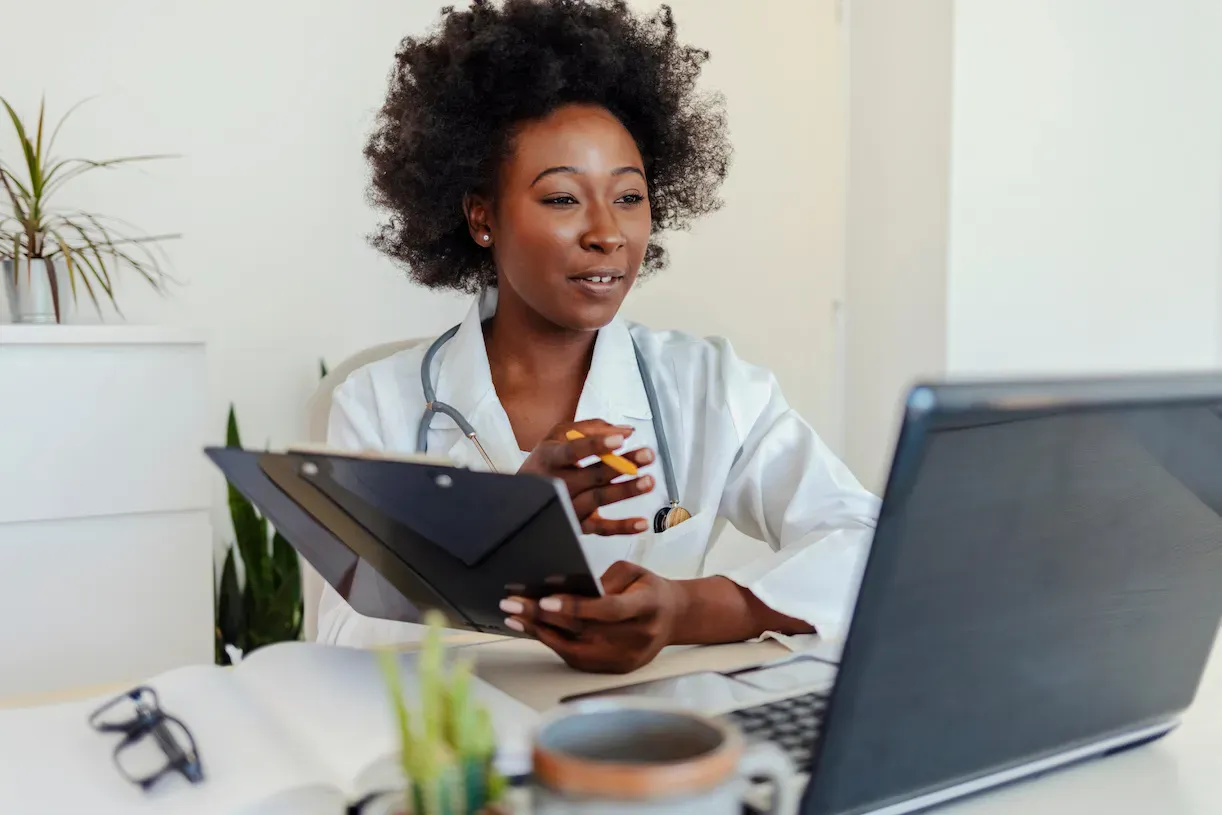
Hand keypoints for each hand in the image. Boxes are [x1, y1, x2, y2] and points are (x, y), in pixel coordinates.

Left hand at [499, 561, 687, 673]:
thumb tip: (565, 588)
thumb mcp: (633, 571)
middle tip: (513, 605)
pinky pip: (579, 660)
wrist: (673, 618)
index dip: (575, 606)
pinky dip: (555, 644)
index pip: (607, 610)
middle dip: (544, 617)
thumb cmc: (649, 590)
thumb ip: (603, 579)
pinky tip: (536, 630)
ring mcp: (627, 657)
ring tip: (515, 618)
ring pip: (576, 650)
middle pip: (585, 631)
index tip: (544, 600)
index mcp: (647, 606)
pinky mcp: (617, 669)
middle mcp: (637, 636)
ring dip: (542, 633)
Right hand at [518, 420, 655, 535]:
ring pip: (598, 499)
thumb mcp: (559, 436)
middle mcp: (558, 483)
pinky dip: (622, 527)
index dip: (597, 445)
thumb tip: (626, 431)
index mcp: (551, 457)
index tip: (619, 440)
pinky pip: (601, 529)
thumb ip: (591, 428)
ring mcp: (567, 505)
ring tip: (648, 481)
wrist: (522, 496)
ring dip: (625, 491)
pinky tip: (641, 522)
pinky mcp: (577, 525)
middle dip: (622, 465)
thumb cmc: (546, 462)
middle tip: (647, 455)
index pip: (574, 451)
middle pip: (593, 475)